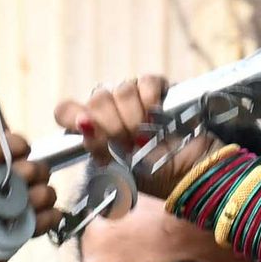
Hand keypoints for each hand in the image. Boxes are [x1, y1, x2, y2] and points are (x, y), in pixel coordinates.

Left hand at [59, 73, 192, 201]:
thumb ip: (99, 149)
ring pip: (121, 90)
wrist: (193, 174)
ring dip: (134, 117)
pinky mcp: (159, 90)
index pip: (67, 110)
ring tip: (147, 136)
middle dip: (112, 124)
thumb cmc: (157, 178)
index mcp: (96, 132)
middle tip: (128, 142)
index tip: (84, 126)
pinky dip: (150, 99)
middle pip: (97, 99)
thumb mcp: (121, 173)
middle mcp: (112, 112)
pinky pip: (146, 82)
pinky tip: (156, 114)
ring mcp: (135, 99)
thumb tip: (82, 124)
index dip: (72, 114)